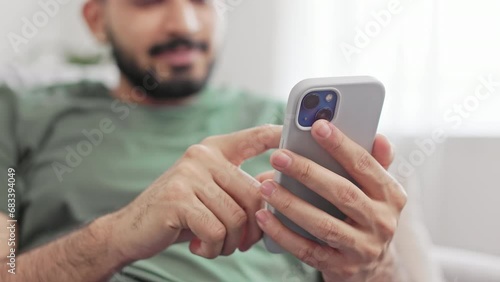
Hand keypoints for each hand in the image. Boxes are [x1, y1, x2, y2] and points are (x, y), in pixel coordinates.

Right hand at [105, 125, 281, 261]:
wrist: (131, 229)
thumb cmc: (180, 215)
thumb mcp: (212, 196)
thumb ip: (240, 189)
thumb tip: (278, 189)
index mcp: (214, 150)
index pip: (254, 137)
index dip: (277, 135)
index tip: (295, 135)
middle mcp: (203, 155)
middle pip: (255, 194)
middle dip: (254, 228)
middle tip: (241, 243)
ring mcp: (189, 174)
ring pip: (236, 217)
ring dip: (231, 242)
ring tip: (216, 245)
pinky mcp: (178, 198)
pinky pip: (216, 230)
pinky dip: (214, 247)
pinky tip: (200, 247)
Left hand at [255, 120, 406, 280]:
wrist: (373, 266)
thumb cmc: (367, 214)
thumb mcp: (379, 190)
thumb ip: (376, 163)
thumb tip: (379, 137)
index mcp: (391, 195)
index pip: (364, 165)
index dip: (341, 145)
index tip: (316, 126)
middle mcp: (381, 222)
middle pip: (341, 193)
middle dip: (307, 172)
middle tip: (279, 156)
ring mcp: (362, 247)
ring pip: (323, 224)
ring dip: (291, 204)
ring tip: (266, 186)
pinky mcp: (341, 267)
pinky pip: (307, 250)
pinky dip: (283, 233)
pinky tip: (264, 217)